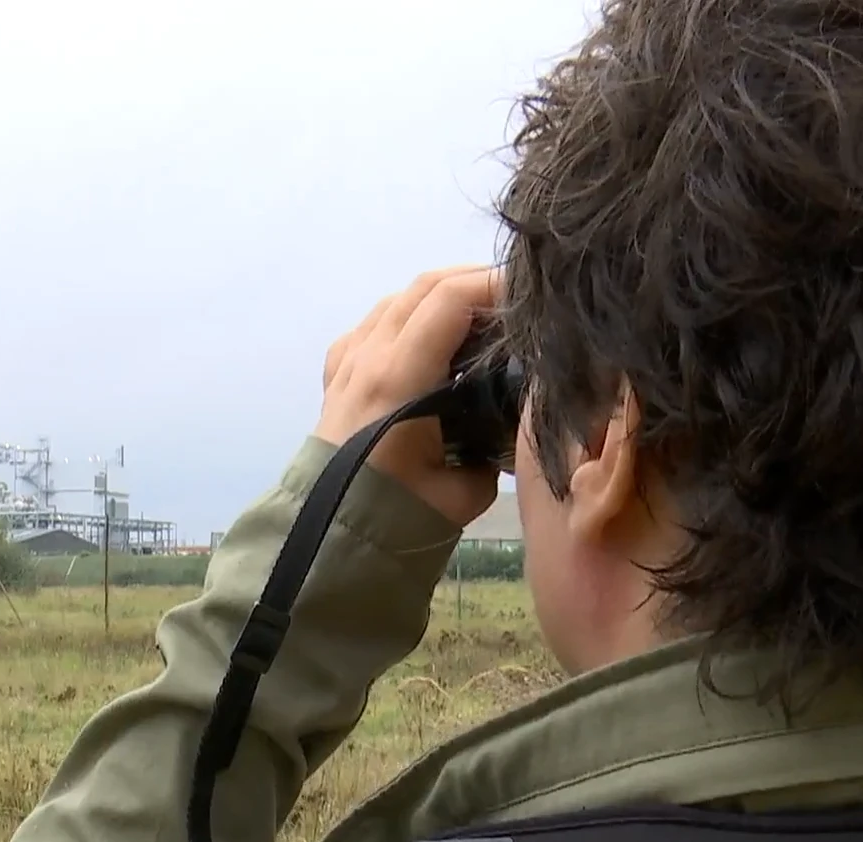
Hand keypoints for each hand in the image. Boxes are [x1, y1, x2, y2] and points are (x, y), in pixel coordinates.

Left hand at [313, 265, 504, 527]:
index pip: (449, 300)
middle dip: (475, 282)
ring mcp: (347, 360)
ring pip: (398, 300)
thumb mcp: (465, 488)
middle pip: (424, 287)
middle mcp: (367, 356)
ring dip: (441, 297)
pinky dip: (409, 316)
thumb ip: (496, 445)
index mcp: (396, 376)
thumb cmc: (397, 516)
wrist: (327, 538)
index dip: (495, 285)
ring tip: (482, 317)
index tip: (534, 296)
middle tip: (518, 301)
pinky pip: (375, 323)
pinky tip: (431, 339)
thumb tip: (516, 419)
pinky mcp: (337, 372)